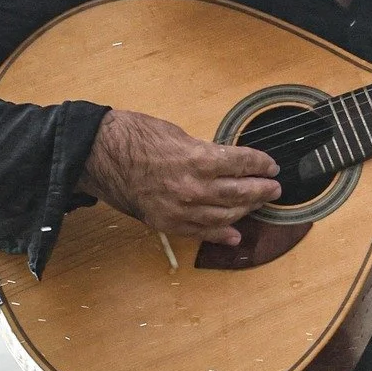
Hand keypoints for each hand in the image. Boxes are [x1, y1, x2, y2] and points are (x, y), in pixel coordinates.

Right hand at [81, 109, 280, 244]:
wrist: (98, 155)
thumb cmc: (134, 137)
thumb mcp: (178, 135)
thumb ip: (204, 153)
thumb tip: (224, 163)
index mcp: (198, 159)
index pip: (243, 164)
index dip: (261, 165)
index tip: (271, 166)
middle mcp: (193, 188)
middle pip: (240, 193)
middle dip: (261, 191)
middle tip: (273, 188)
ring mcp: (180, 210)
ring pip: (225, 216)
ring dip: (245, 211)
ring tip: (257, 205)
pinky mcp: (167, 223)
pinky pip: (200, 232)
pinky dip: (220, 235)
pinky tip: (234, 235)